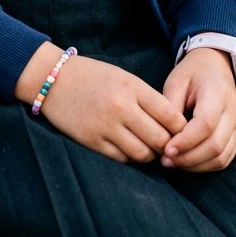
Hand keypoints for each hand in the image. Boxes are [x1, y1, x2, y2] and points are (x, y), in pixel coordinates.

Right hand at [16, 43, 185, 163]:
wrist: (54, 79)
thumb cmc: (94, 77)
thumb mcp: (124, 78)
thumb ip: (147, 99)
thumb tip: (173, 127)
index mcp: (131, 87)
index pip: (170, 115)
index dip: (180, 128)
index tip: (180, 131)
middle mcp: (120, 107)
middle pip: (159, 139)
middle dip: (167, 145)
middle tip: (168, 145)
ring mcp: (105, 126)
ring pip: (142, 154)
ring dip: (149, 155)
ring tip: (148, 148)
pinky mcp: (92, 141)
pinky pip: (121, 159)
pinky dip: (129, 158)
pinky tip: (128, 149)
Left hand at [160, 48, 235, 171]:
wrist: (215, 66)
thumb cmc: (192, 74)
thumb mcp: (176, 81)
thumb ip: (171, 106)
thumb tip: (165, 136)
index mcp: (218, 93)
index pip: (206, 124)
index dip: (186, 141)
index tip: (165, 149)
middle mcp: (233, 112)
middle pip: (215, 145)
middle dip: (189, 158)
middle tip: (165, 161)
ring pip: (221, 157)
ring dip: (196, 165)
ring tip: (173, 163)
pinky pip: (224, 159)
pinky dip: (205, 166)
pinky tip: (186, 163)